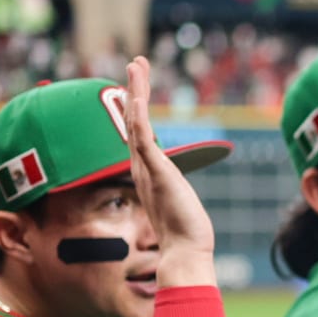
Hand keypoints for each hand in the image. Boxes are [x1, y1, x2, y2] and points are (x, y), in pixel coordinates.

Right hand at [123, 55, 216, 287]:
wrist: (185, 252)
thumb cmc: (185, 235)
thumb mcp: (179, 207)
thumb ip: (174, 197)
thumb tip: (177, 202)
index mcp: (147, 173)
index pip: (139, 134)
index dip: (135, 110)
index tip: (135, 89)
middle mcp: (141, 167)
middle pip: (133, 120)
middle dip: (134, 90)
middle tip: (135, 63)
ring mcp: (146, 168)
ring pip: (135, 122)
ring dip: (136, 92)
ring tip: (136, 65)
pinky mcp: (156, 171)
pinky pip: (142, 138)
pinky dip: (137, 117)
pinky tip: (136, 98)